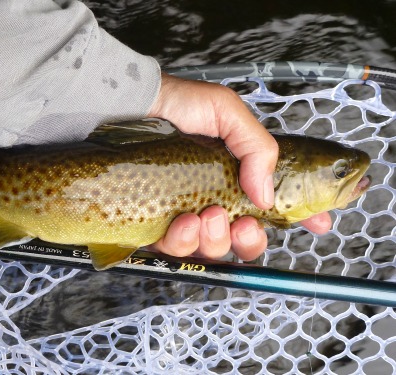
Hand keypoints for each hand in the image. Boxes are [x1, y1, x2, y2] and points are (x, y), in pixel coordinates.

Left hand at [147, 73, 330, 260]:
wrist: (130, 107)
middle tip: (243, 222)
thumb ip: (256, 148)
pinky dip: (183, 242)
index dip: (300, 217)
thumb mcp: (227, 113)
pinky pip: (176, 249)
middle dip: (250, 240)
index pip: (274, 204)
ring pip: (212, 249)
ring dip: (216, 239)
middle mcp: (216, 198)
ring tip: (207, 215)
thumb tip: (266, 196)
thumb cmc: (178, 105)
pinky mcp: (159, 223)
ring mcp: (187, 214)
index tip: (319, 223)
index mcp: (239, 174)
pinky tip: (184, 221)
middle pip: (244, 240)